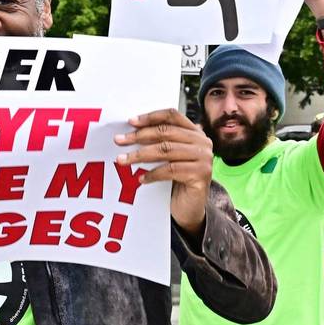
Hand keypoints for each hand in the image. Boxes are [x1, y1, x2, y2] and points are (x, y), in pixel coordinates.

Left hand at [116, 109, 212, 238]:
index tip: (130, 122)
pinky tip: (141, 179)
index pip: (172, 116)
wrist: (190, 209)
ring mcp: (204, 158)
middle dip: (139, 136)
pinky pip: (170, 170)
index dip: (150, 117)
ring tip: (123, 160)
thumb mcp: (168, 157)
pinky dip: (153, 174)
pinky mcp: (201, 174)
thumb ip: (160, 141)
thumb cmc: (176, 181)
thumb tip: (131, 130)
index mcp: (195, 132)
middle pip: (166, 132)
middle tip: (119, 141)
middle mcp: (203, 142)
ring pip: (166, 150)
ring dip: (140, 155)